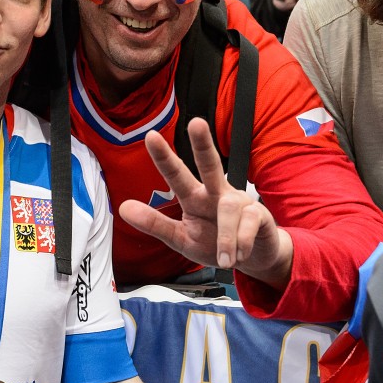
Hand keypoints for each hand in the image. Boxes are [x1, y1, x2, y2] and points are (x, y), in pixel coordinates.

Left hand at [118, 118, 292, 287]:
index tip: (150, 136)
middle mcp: (216, 193)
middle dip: (203, 144)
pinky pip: (248, 223)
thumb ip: (155, 224)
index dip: (164, 157)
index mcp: (195, 197)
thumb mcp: (181, 239)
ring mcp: (239, 201)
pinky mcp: (258, 213)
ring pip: (229, 208)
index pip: (177, 174)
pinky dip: (241, 243)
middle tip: (196, 123)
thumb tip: (123, 207)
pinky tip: (239, 255)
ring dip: (226, 238)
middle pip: (210, 164)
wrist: (253, 259)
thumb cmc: (215, 244)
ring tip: (225, 260)